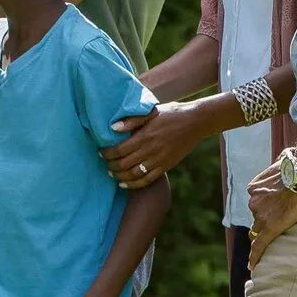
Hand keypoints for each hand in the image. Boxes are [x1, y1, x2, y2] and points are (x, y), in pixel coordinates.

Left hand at [104, 98, 218, 189]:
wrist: (196, 122)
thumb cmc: (171, 113)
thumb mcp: (152, 112)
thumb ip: (132, 120)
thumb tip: (113, 127)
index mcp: (145, 135)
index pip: (119, 149)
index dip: (107, 153)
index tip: (100, 152)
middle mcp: (151, 150)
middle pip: (124, 164)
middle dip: (111, 165)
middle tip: (104, 163)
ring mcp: (159, 160)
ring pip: (134, 174)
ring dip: (119, 176)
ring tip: (112, 173)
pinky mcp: (166, 166)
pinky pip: (147, 180)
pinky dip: (133, 184)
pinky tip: (124, 184)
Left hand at [245, 156, 296, 267]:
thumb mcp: (283, 160)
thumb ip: (280, 164)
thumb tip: (284, 158)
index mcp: (254, 188)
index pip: (257, 203)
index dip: (263, 209)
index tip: (267, 213)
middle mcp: (254, 202)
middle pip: (256, 218)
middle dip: (264, 221)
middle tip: (275, 225)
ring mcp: (261, 216)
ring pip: (259, 230)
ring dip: (266, 233)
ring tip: (273, 242)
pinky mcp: (270, 229)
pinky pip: (259, 245)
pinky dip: (255, 256)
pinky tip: (253, 265)